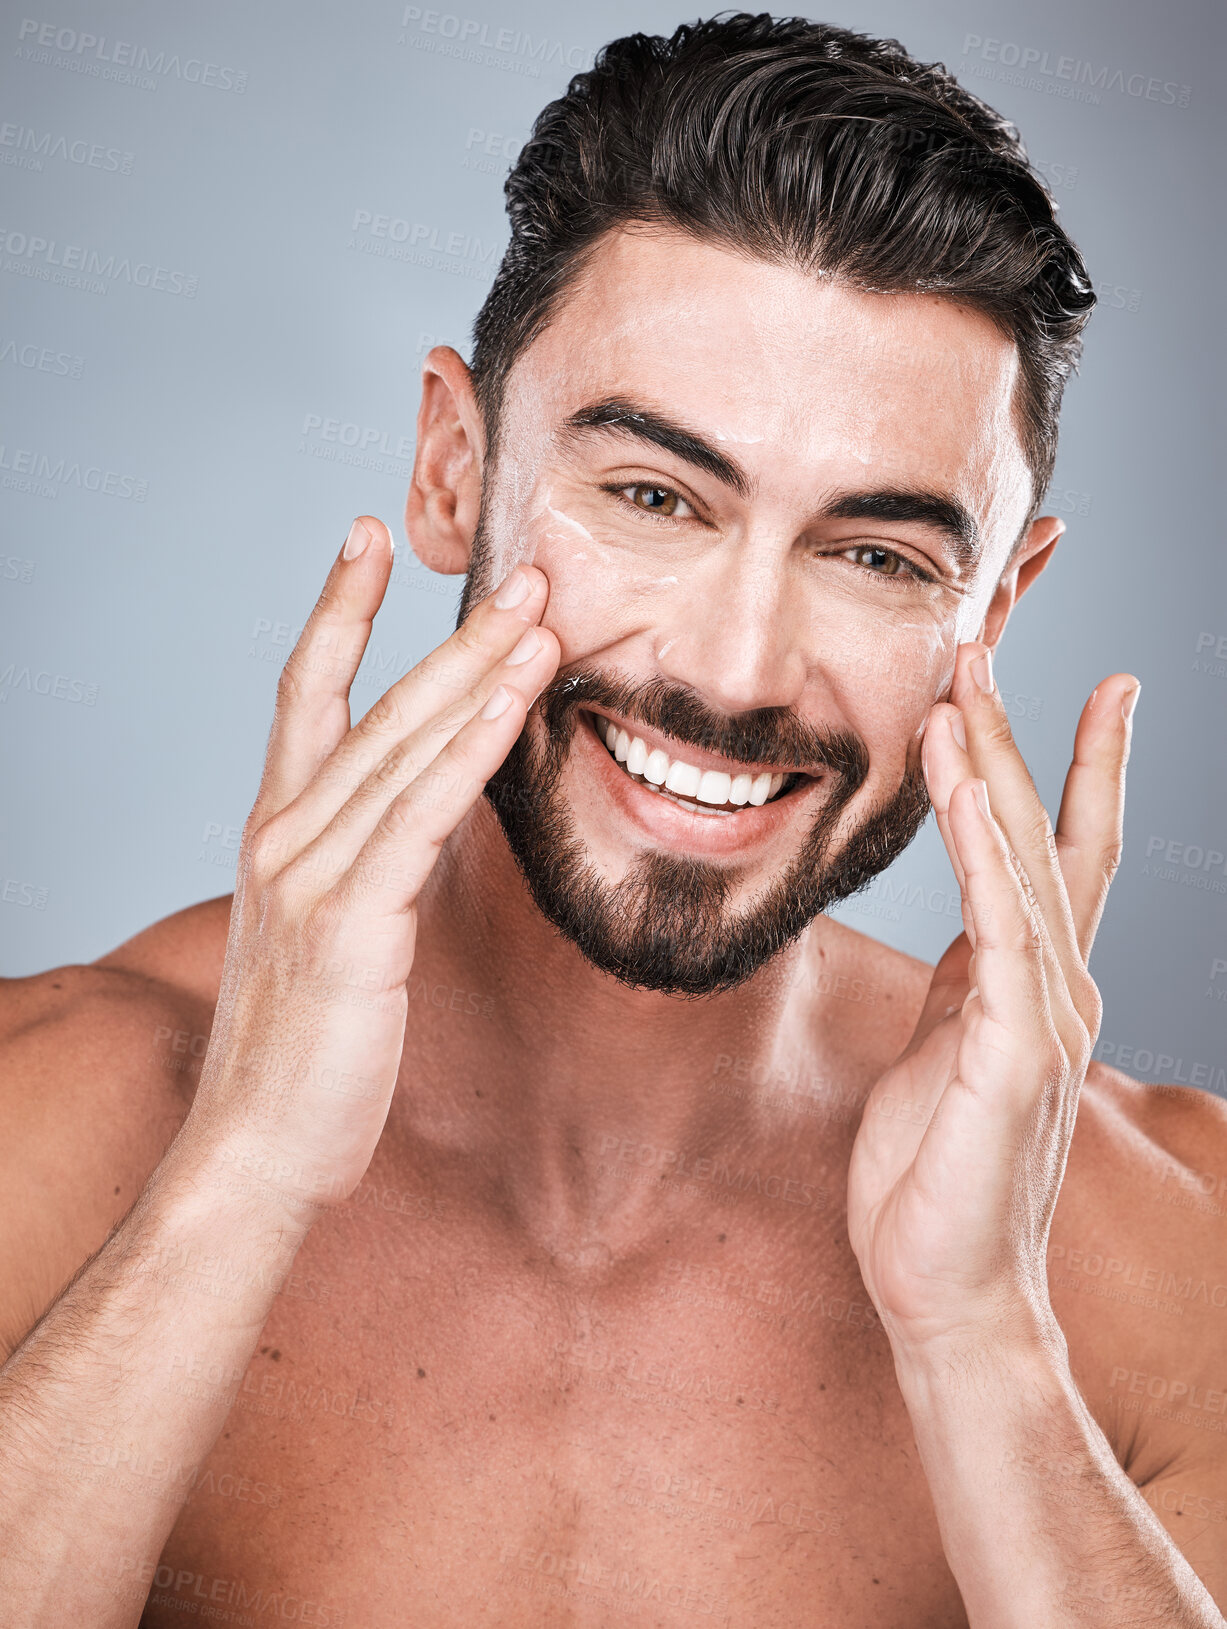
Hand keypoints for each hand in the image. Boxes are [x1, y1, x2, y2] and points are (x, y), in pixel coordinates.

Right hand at [174, 516, 558, 1211]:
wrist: (257, 1147)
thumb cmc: (302, 1048)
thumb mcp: (327, 934)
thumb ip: (362, 864)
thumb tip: (416, 822)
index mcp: (279, 830)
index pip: (306, 692)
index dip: (336, 608)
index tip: (365, 534)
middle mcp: (285, 835)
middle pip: (377, 705)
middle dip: (453, 632)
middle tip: (524, 569)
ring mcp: (309, 873)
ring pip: (403, 749)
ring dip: (476, 675)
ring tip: (540, 615)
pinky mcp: (348, 921)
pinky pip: (417, 818)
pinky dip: (465, 754)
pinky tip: (508, 706)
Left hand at [846, 642, 1139, 1361]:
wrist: (946, 1288)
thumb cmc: (936, 1174)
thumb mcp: (945, 1049)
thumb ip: (966, 981)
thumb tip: (968, 924)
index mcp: (1030, 983)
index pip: (1059, 852)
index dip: (1074, 767)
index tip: (1095, 687)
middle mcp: (1054, 987)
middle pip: (1039, 834)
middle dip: (1014, 735)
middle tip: (990, 643)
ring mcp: (1043, 1018)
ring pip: (1023, 865)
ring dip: (992, 768)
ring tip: (966, 685)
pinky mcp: (1016, 1053)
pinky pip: (1000, 932)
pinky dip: (987, 855)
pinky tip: (969, 790)